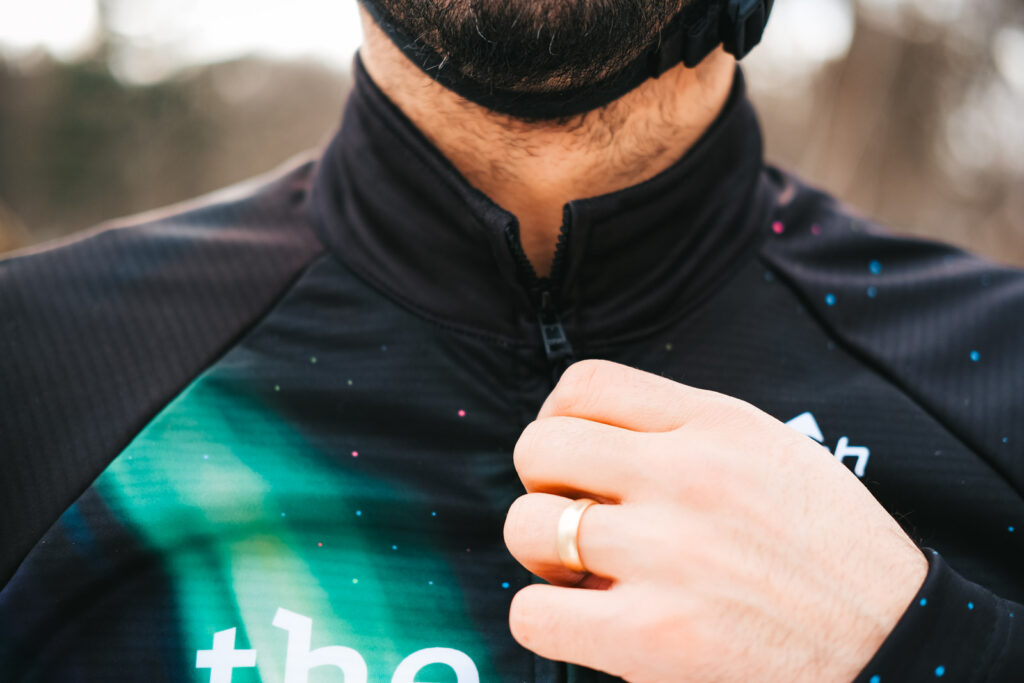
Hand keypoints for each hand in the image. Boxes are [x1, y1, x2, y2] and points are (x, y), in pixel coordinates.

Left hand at [504, 359, 927, 682]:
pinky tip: (589, 622)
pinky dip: (546, 619)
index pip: (585, 383)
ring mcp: (667, 554)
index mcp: (717, 424)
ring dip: (543, 553)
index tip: (573, 456)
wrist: (895, 644)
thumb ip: (682, 431)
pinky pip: (534, 614)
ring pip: (527, 526)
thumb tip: (586, 440)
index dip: (556, 417)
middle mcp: (687, 477)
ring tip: (586, 573)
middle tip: (577, 517)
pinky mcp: (653, 636)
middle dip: (543, 485)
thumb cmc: (828, 550)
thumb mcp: (771, 451)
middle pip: (539, 447)